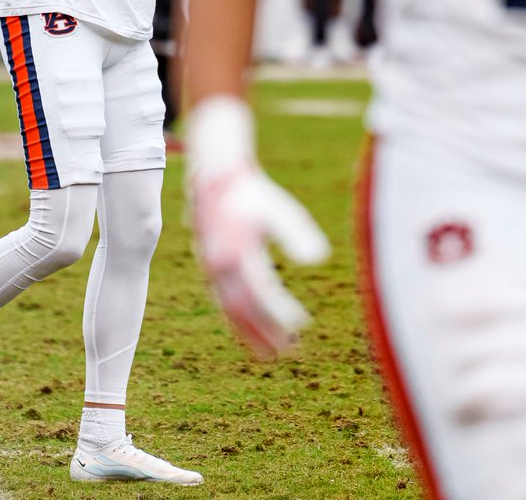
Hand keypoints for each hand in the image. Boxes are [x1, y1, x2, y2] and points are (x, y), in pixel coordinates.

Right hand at [187, 98, 329, 357]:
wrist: (216, 173)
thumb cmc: (252, 191)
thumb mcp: (279, 209)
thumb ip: (296, 233)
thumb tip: (317, 260)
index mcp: (237, 250)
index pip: (260, 293)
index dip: (278, 313)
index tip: (300, 326)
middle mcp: (219, 262)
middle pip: (240, 308)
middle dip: (262, 332)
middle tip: (285, 353)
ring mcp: (210, 264)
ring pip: (228, 307)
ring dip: (249, 330)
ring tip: (270, 350)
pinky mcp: (208, 262)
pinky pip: (221, 297)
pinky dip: (237, 316)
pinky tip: (252, 323)